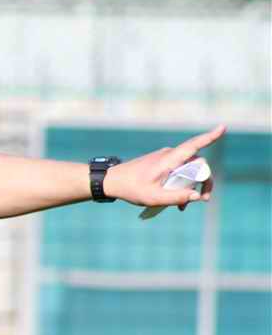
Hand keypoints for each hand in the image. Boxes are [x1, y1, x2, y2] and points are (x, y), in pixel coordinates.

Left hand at [104, 125, 222, 210]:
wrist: (112, 181)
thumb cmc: (131, 189)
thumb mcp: (153, 198)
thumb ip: (177, 197)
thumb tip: (197, 196)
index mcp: (168, 159)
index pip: (193, 146)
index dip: (209, 137)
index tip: (223, 128)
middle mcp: (170, 155)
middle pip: (197, 164)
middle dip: (203, 182)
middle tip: (202, 200)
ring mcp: (166, 158)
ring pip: (189, 169)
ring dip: (191, 186)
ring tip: (183, 206)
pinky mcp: (163, 163)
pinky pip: (179, 171)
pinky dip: (181, 184)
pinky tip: (178, 201)